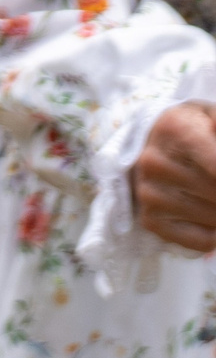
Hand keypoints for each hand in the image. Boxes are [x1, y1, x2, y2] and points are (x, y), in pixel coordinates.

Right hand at [135, 103, 215, 252]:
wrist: (153, 141)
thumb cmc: (195, 129)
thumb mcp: (211, 116)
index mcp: (175, 130)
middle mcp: (154, 161)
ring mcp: (148, 192)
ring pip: (214, 219)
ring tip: (215, 198)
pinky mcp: (149, 219)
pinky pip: (202, 241)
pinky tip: (214, 219)